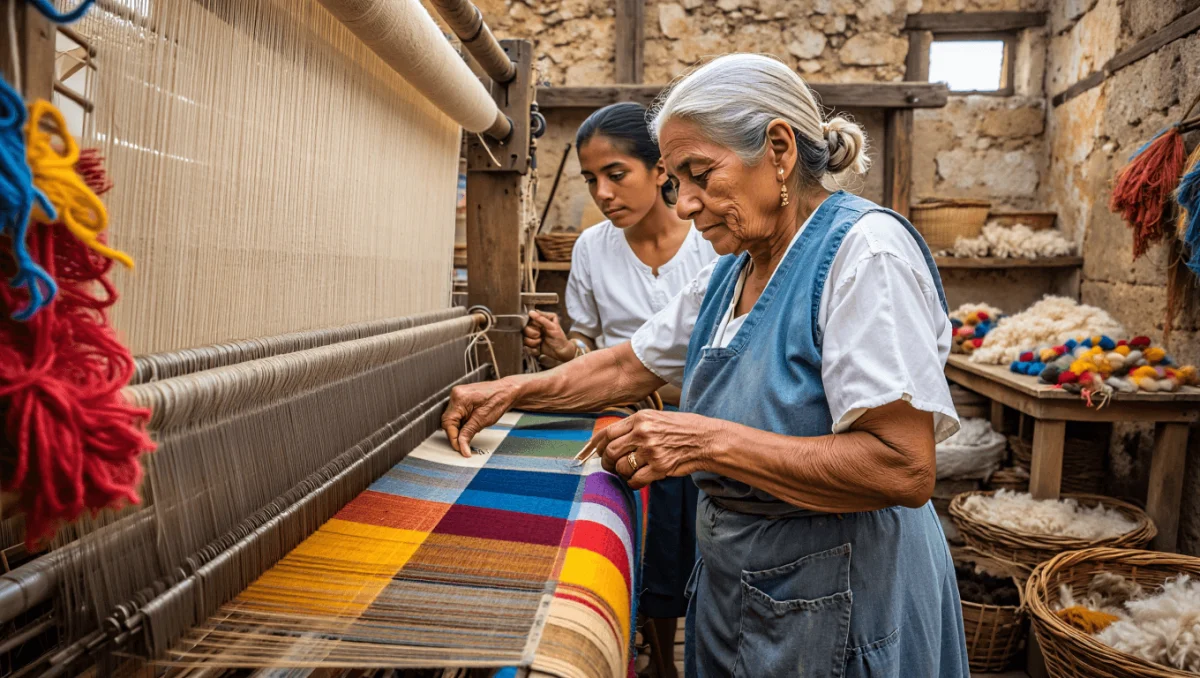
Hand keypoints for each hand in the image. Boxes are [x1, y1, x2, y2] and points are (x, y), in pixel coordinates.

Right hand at [441, 379, 521, 456]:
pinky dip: (463, 422)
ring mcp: (458, 395)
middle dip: (456, 433)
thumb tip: (461, 446)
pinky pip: (457, 414)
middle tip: (465, 443)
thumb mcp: (483, 420)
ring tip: (473, 428)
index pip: (448, 423)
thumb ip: (468, 433)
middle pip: (448, 421)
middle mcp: (456, 395)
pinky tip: (472, 422)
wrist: (507, 391)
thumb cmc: (499, 400)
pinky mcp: (462, 398)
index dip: (453, 438)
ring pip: (452, 418)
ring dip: (460, 428)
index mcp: (460, 398)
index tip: (459, 448)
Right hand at [523, 310, 574, 362]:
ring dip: (532, 342)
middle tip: (540, 335)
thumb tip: (531, 312)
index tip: (539, 327)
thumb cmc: (559, 337)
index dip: (531, 324)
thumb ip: (542, 319)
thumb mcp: (553, 326)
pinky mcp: (531, 346)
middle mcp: (534, 328)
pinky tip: (537, 348)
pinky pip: (525, 347)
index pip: (528, 319)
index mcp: (539, 320)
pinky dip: (531, 348)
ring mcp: (531, 337)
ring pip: (524, 338)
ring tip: (540, 341)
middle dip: (532, 333)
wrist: (561, 351)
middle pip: (524, 329)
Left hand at [590, 410, 717, 488]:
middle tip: (611, 466)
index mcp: (640, 418)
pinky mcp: (660, 467)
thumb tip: (611, 439)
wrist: (706, 440)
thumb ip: (635, 426)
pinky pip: (635, 480)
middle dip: (608, 462)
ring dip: (622, 473)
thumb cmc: (682, 429)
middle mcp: (643, 432)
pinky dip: (632, 483)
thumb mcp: (656, 418)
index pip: (608, 432)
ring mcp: (651, 450)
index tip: (594, 452)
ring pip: (622, 467)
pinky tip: (637, 481)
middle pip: (611, 452)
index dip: (597, 445)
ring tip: (629, 472)